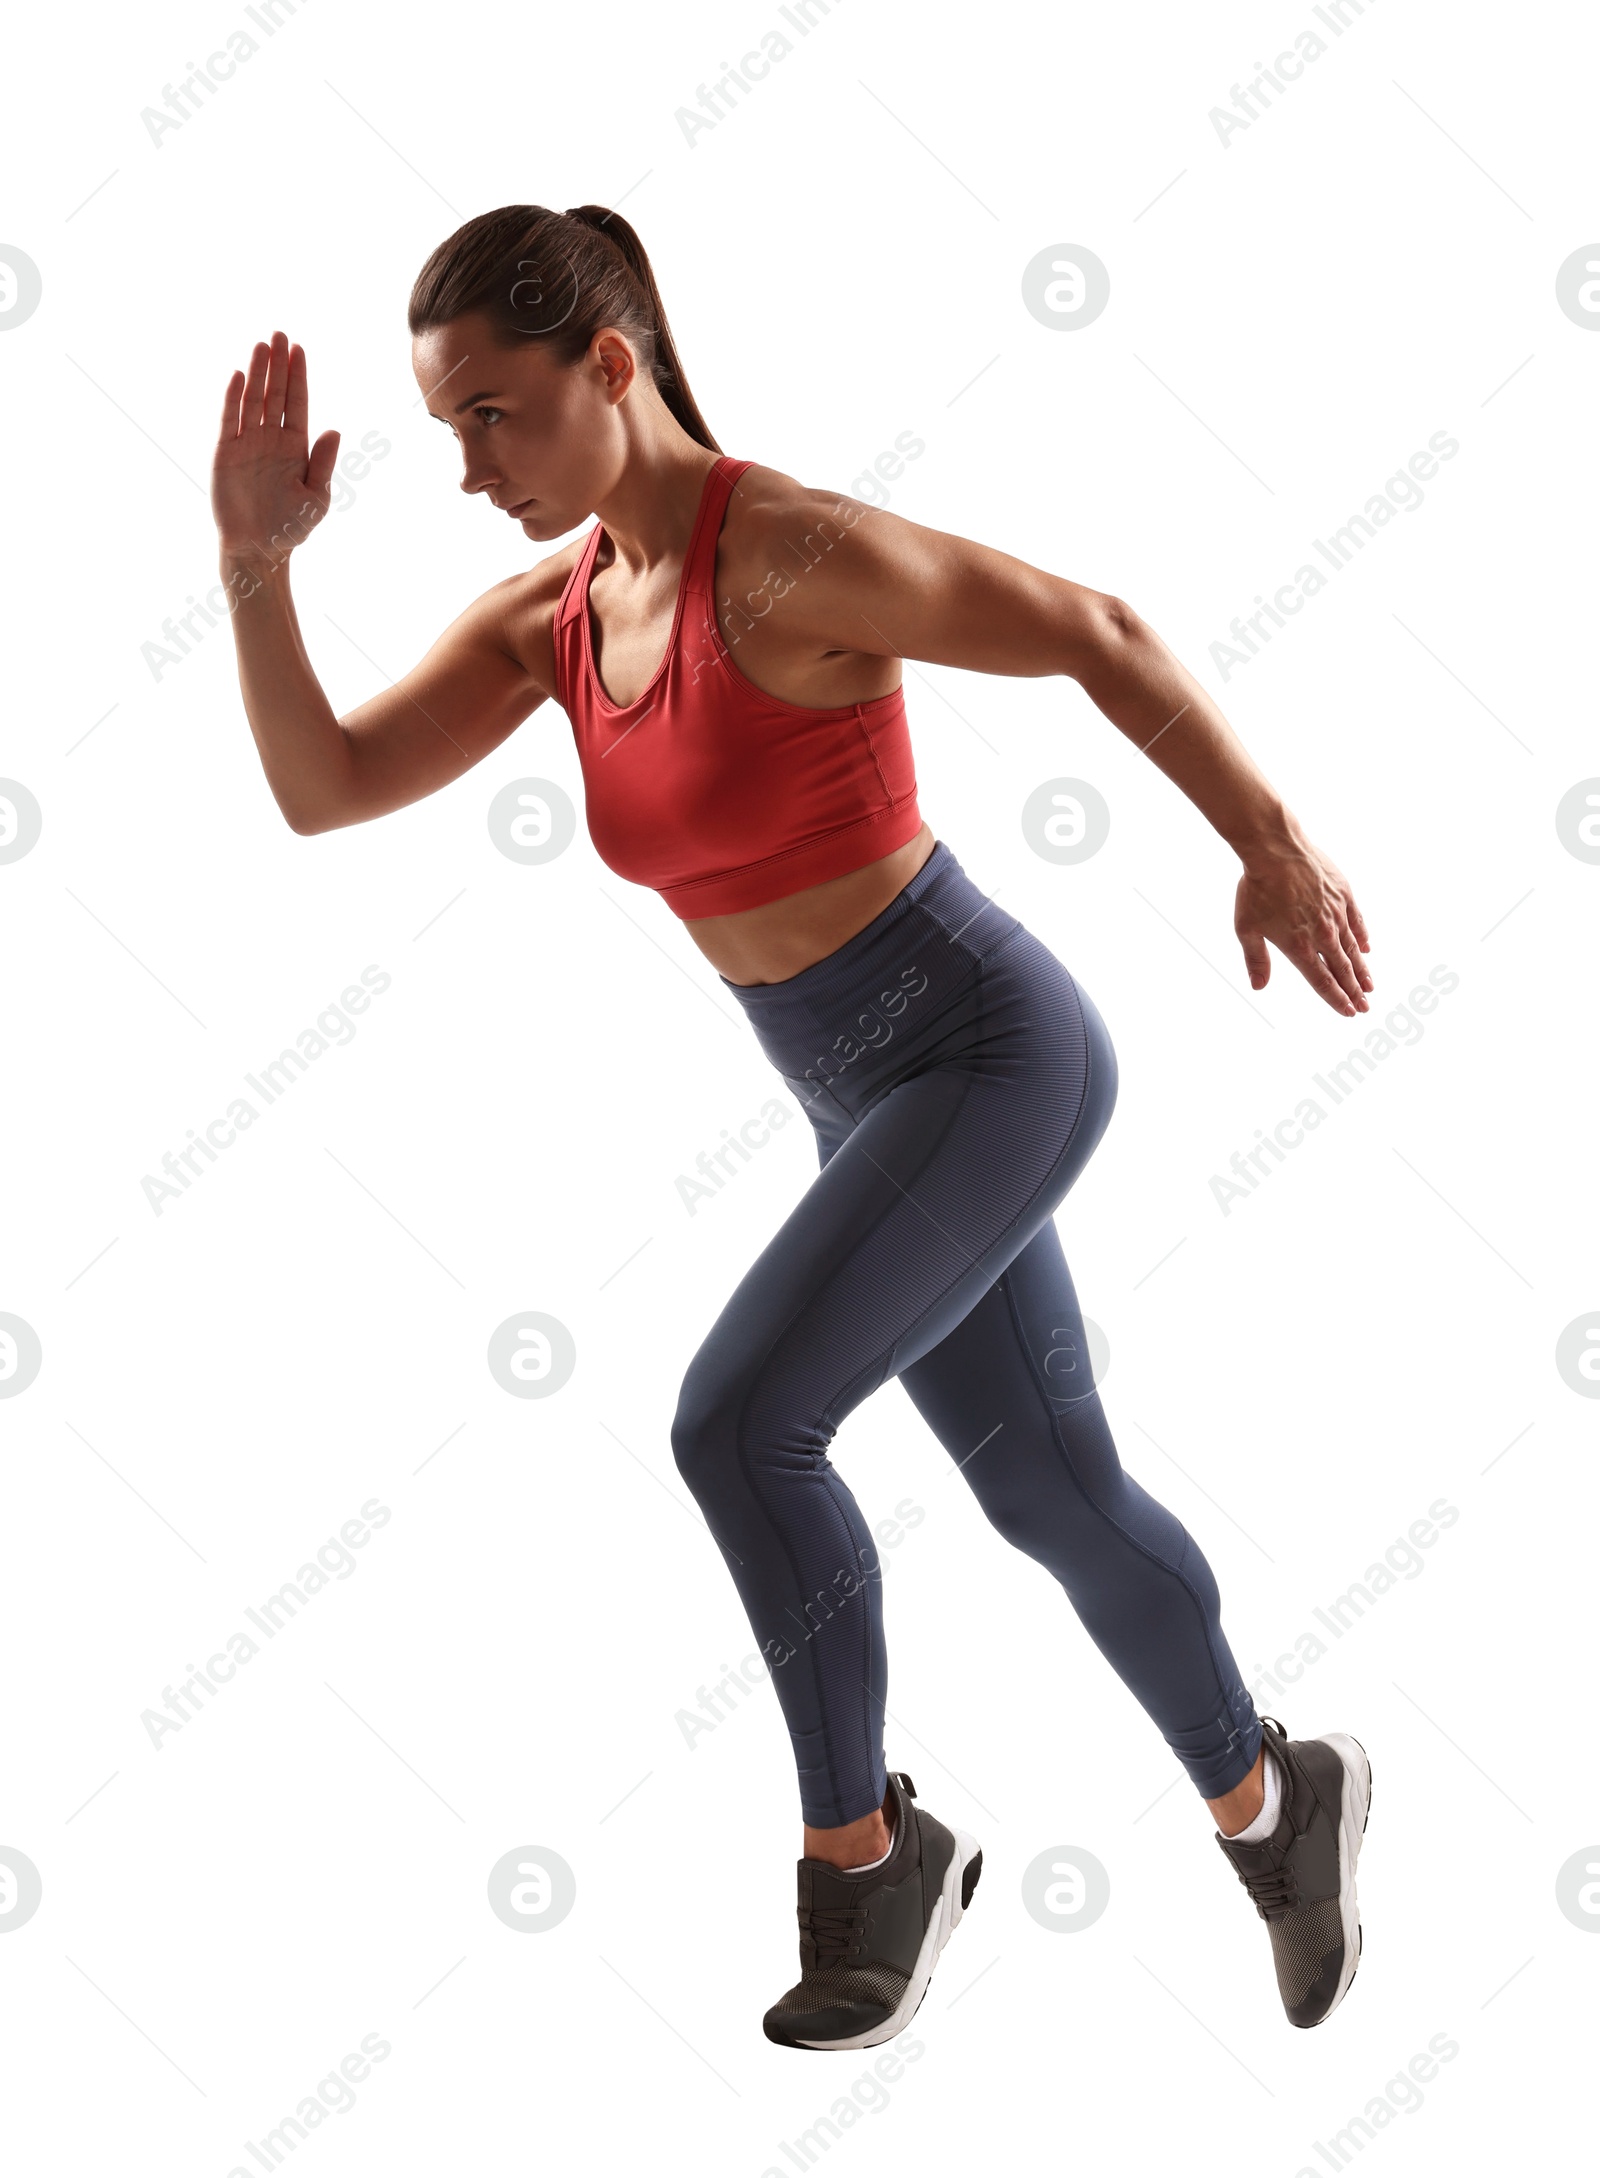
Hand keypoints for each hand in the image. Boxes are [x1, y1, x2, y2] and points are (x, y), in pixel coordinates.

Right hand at [212, 331, 340, 567]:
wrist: (259, 550)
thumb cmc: (291, 528)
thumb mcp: (316, 498)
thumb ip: (324, 464)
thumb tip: (334, 430)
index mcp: (296, 447)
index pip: (297, 403)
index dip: (298, 377)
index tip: (299, 349)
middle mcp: (271, 439)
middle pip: (274, 394)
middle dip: (278, 365)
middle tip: (280, 334)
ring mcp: (247, 443)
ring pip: (252, 400)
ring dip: (256, 373)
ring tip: (262, 345)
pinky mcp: (225, 453)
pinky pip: (229, 420)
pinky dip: (232, 398)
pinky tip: (237, 376)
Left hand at [1234, 833, 1371, 1015]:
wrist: (1276, 850)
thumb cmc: (1257, 889)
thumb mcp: (1247, 928)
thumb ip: (1256, 960)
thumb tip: (1258, 986)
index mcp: (1299, 947)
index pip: (1322, 981)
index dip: (1336, 999)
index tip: (1348, 1012)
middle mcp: (1323, 934)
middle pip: (1342, 969)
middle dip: (1354, 991)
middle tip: (1365, 1007)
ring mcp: (1336, 914)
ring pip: (1353, 948)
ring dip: (1362, 969)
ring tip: (1370, 986)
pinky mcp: (1344, 894)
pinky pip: (1357, 921)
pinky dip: (1362, 936)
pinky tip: (1367, 947)